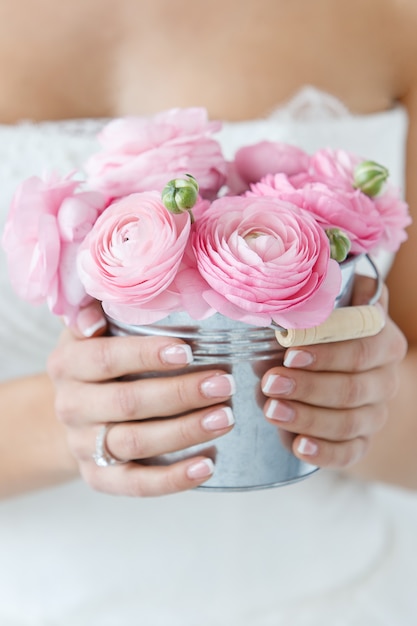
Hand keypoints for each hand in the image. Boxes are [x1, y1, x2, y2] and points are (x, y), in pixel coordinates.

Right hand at [47, 305, 234, 496]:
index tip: (188, 351)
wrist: (75, 412)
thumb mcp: (91, 331)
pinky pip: (136, 484)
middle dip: (180, 394)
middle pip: (127, 403)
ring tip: (226, 418)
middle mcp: (71, 406)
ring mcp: (84, 445)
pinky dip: (173, 479)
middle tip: (224, 384)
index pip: (105, 359)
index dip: (146, 355)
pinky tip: (208, 465)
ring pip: (136, 443)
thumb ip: (96, 310)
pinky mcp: (99, 478)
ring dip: (185, 432)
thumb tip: (98, 310)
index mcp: (67, 364)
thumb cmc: (98, 361)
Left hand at [261, 276, 407, 468]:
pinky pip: (349, 453)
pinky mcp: (361, 443)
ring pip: (349, 422)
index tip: (289, 350)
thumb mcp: (334, 313)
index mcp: (382, 342)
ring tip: (272, 411)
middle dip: (308, 386)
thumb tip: (325, 257)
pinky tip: (298, 445)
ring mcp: (374, 414)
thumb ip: (332, 294)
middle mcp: (384, 379)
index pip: (362, 348)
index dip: (327, 351)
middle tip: (269, 382)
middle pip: (352, 387)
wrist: (352, 381)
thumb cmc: (330, 339)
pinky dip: (324, 452)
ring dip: (308, 417)